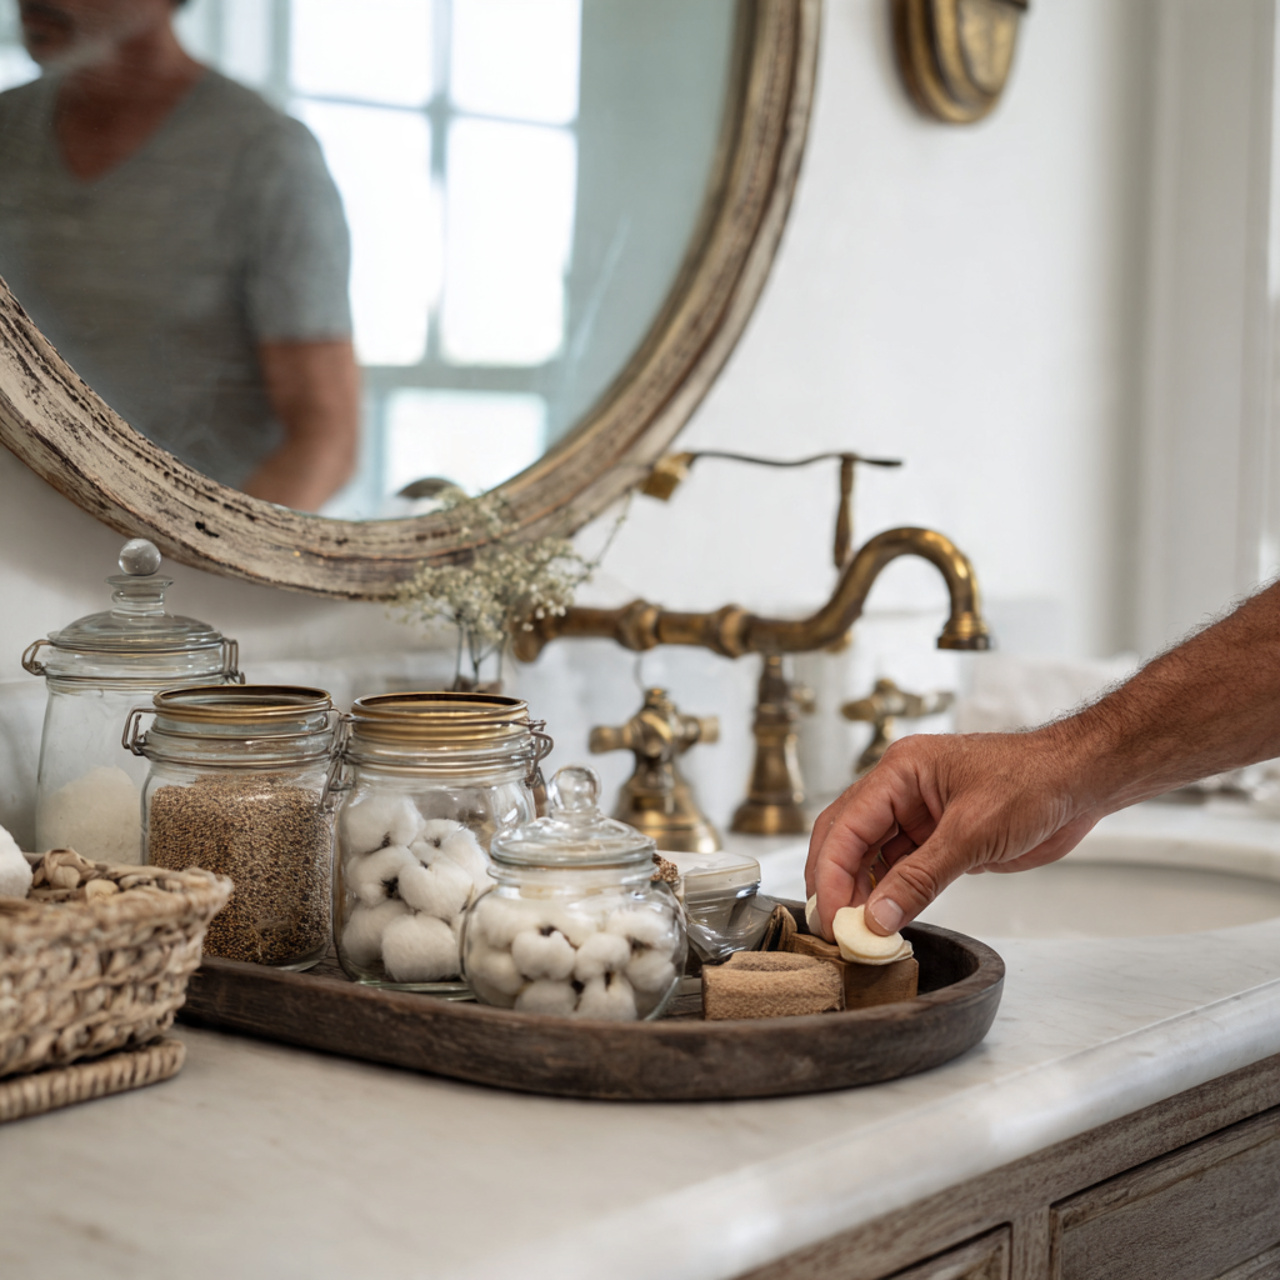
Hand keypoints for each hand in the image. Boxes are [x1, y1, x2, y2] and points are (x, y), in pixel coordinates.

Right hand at [804, 729, 1099, 938]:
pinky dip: (888, 894)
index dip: (830, 873)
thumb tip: (878, 917)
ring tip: (857, 933)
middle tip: (833, 930)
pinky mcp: (935, 837)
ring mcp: (916, 813)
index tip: (831, 917)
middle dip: (835, 884)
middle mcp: (899, 790)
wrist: (1080, 782)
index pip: (845, 825)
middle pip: (845, 839)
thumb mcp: (974, 833)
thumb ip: (921, 878)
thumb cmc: (1034, 782)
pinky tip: (885, 920)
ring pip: (868, 857)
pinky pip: (898, 868)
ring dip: (860, 893)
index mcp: (899, 772)